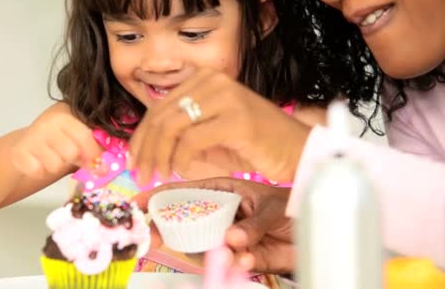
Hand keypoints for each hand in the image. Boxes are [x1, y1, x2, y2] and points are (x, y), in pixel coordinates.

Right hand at [10, 102, 102, 178]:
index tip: (102, 167)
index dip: (95, 154)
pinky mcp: (19, 151)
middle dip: (75, 161)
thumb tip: (110, 164)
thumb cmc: (59, 140)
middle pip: (71, 153)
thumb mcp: (77, 135)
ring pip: (55, 165)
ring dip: (57, 167)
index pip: (85, 136)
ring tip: (53, 157)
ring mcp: (32, 135)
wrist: (25, 144)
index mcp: (66, 112)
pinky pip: (38, 171)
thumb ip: (95, 144)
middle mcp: (48, 120)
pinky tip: (39, 162)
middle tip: (73, 160)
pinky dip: (41, 172)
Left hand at [128, 68, 311, 183]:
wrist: (297, 150)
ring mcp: (225, 96)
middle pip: (161, 116)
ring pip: (171, 126)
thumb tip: (145, 148)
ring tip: (159, 175)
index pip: (159, 107)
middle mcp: (213, 81)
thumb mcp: (209, 134)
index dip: (141, 136)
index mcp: (204, 79)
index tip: (133, 161)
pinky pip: (191, 140)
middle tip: (140, 174)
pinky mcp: (235, 117)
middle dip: (145, 149)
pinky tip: (184, 171)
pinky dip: (181, 159)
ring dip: (159, 156)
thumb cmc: (253, 144)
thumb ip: (180, 132)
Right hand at [133, 177, 294, 273]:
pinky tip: (247, 259)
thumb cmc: (295, 208)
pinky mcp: (240, 259)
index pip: (187, 191)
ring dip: (209, 252)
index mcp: (224, 192)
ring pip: (203, 247)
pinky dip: (236, 264)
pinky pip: (227, 265)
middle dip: (168, 230)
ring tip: (228, 253)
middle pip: (185, 222)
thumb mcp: (274, 208)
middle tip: (153, 238)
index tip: (137, 203)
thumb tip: (231, 240)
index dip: (160, 196)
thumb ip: (252, 224)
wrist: (319, 235)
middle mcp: (221, 215)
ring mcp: (228, 238)